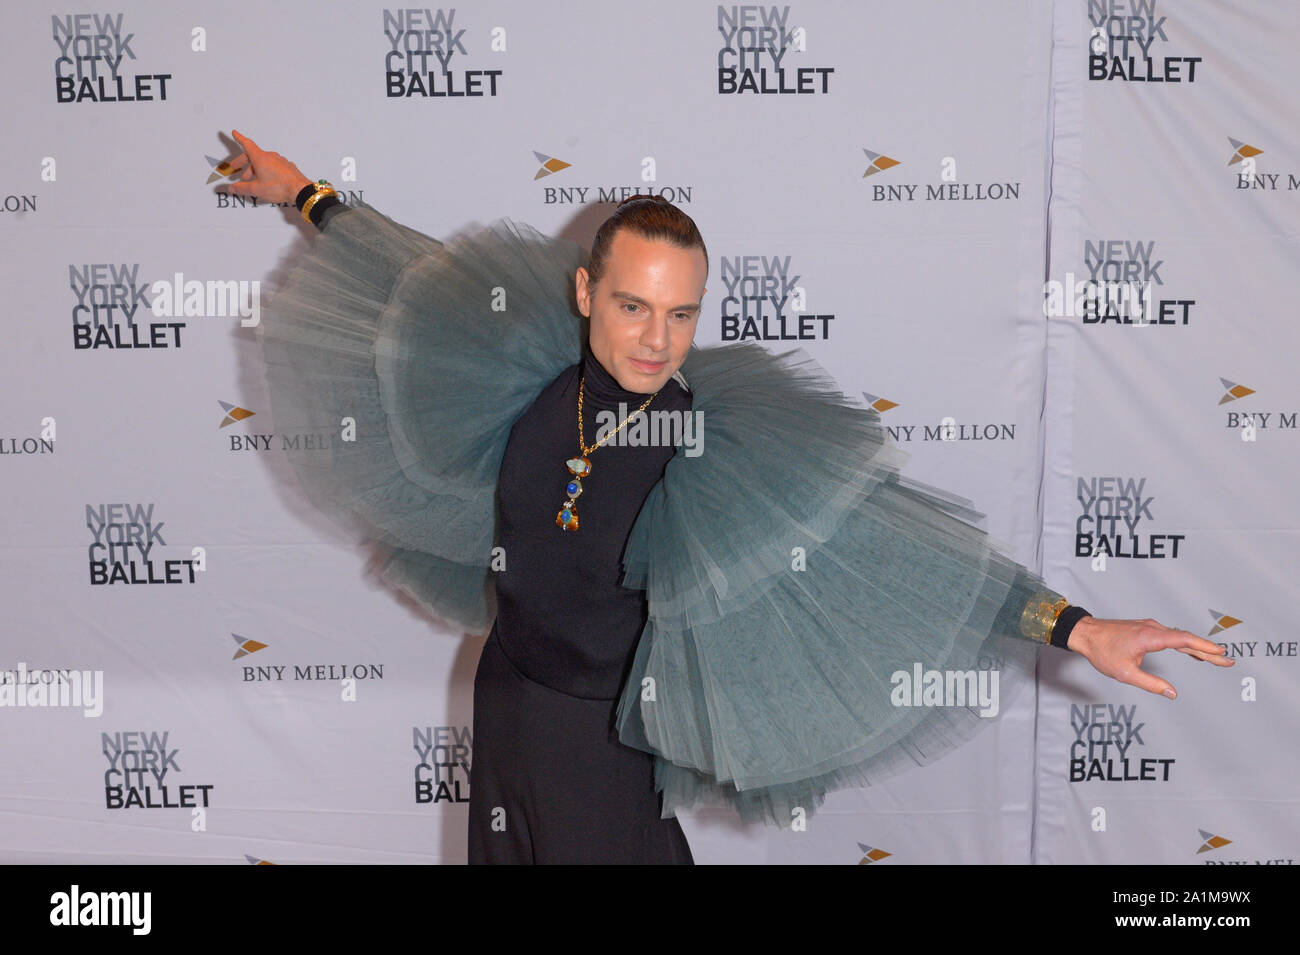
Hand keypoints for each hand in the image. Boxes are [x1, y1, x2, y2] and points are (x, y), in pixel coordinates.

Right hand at [218, 129, 312, 204]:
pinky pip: (274, 167)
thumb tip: (232, 188)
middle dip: (243, 162)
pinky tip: (267, 181)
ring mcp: (281, 161)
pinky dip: (267, 172)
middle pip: (254, 155)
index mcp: (260, 158)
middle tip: (237, 168)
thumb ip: (241, 188)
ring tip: (252, 180)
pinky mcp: (288, 168)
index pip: (247, 144)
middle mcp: (271, 157)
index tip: (235, 133)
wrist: (300, 190)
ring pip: (264, 162)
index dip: (239, 138)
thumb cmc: (280, 187)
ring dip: (255, 169)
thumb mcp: (256, 189)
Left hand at [1066, 616, 1233, 698]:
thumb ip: (1151, 684)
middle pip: (1186, 639)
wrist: (1085, 633)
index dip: (1205, 647)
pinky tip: (1191, 650)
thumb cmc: (1102, 651)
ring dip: (1197, 647)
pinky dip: (1184, 643)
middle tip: (1228, 661)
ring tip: (1216, 658)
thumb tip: (1172, 693)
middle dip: (1208, 650)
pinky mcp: (1145, 628)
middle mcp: (1153, 628)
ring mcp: (1149, 626)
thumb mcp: (1125, 673)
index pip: (1184, 640)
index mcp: (1150, 637)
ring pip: (1179, 637)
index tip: (1221, 653)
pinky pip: (1170, 636)